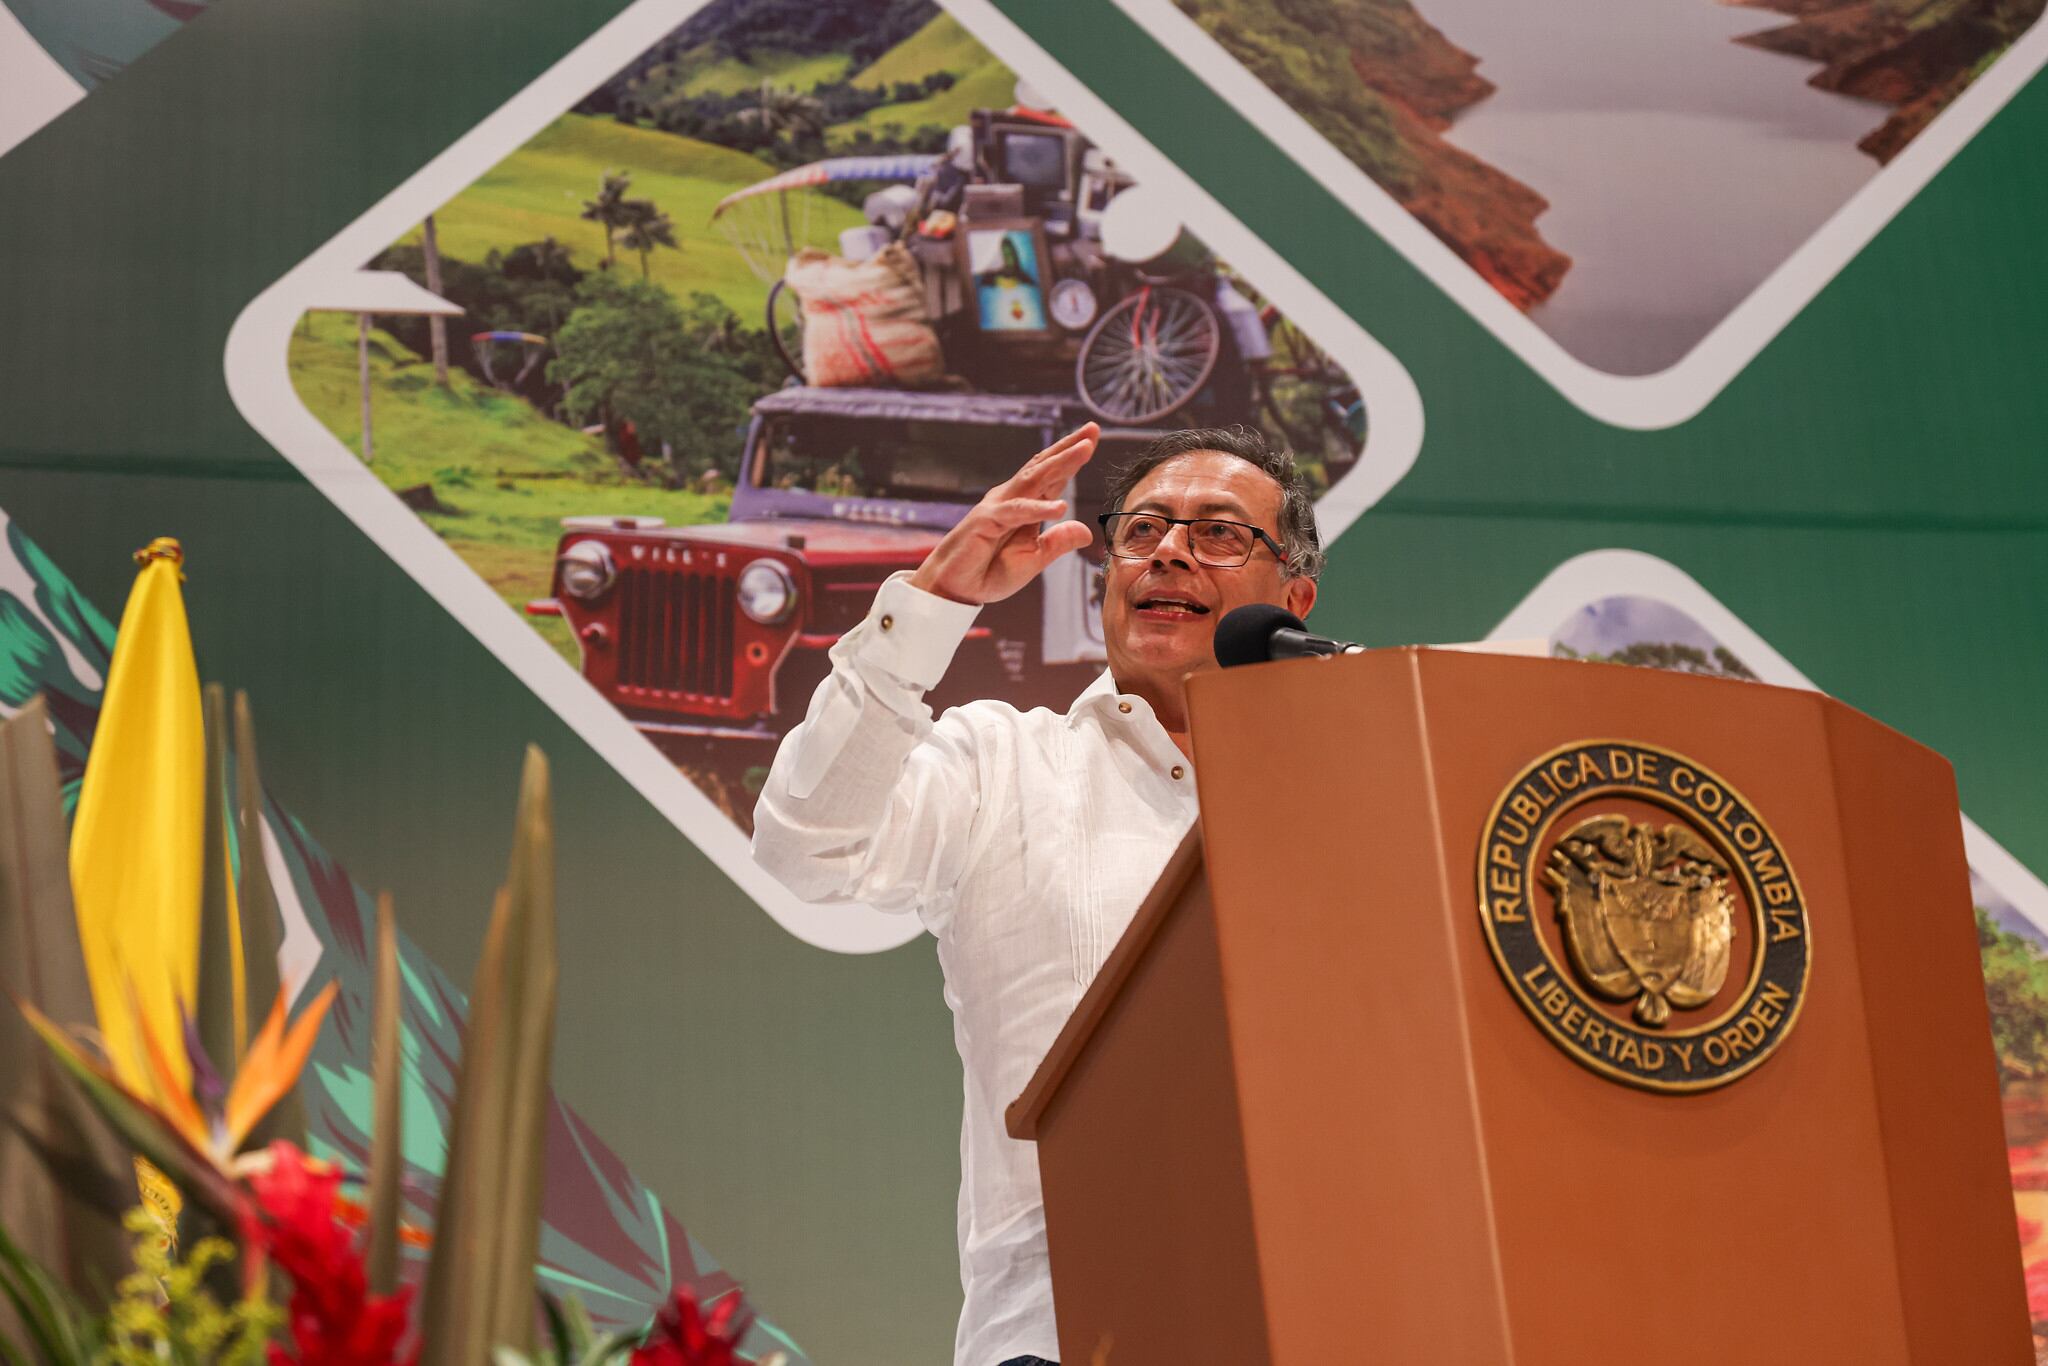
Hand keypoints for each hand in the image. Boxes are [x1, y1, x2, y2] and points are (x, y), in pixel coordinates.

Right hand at [909, 424, 1098, 605]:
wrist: (954, 589)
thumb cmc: (989, 572)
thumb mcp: (1033, 559)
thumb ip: (1057, 543)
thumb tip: (1087, 531)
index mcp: (1025, 507)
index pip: (1052, 477)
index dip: (1072, 459)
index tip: (1092, 439)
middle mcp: (1012, 499)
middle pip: (1044, 467)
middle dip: (1069, 448)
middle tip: (1092, 429)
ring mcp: (999, 506)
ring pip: (1034, 479)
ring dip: (1060, 463)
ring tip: (1085, 448)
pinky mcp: (987, 521)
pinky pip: (1017, 512)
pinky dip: (1039, 509)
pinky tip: (1060, 506)